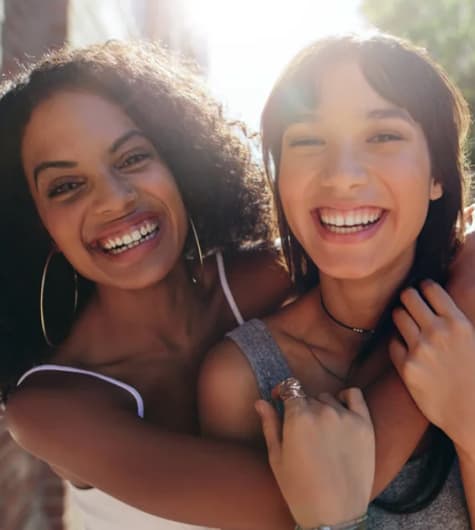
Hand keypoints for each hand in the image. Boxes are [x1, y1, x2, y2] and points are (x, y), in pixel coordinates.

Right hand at [255, 387, 373, 528]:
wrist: (335, 516)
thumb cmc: (300, 490)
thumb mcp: (277, 458)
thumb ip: (270, 424)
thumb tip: (260, 401)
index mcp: (298, 417)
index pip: (289, 389)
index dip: (282, 393)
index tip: (280, 399)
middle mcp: (322, 411)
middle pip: (308, 397)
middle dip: (302, 408)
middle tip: (302, 432)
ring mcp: (345, 416)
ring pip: (328, 399)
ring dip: (322, 408)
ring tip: (322, 432)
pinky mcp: (365, 425)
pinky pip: (355, 395)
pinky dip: (346, 398)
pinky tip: (341, 410)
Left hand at [391, 280, 474, 454]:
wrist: (471, 414)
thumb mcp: (474, 340)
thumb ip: (456, 319)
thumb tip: (439, 301)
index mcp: (459, 323)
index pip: (430, 288)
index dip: (424, 286)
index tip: (422, 290)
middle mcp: (438, 333)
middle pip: (408, 296)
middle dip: (408, 297)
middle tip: (410, 303)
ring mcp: (420, 349)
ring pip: (397, 315)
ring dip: (400, 316)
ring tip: (407, 322)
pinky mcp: (406, 367)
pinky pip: (392, 342)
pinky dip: (397, 341)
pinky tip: (406, 346)